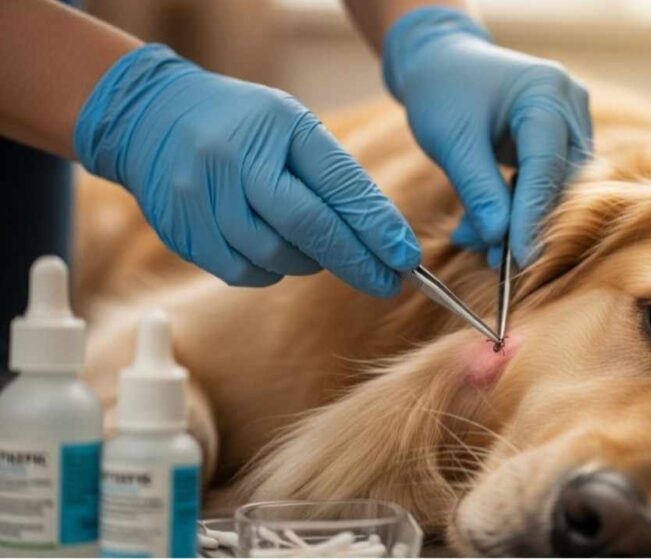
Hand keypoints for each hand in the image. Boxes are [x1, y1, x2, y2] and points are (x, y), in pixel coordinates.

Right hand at [75, 45, 419, 295]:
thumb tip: (383, 238)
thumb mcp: (293, 128)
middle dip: (357, 261)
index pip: (338, 184)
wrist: (150, 117)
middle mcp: (236, 159)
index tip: (406, 258)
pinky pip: (244, 272)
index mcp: (278, 125)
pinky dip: (272, 270)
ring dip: (312, 263)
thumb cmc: (244, 125)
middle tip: (389, 282)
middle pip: (308, 227)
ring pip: (277, 256)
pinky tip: (276, 250)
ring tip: (321, 251)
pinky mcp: (182, 231)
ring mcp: (203, 197)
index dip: (377, 226)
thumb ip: (334, 177)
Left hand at [383, 7, 591, 266]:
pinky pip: (546, 183)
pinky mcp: (559, 141)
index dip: (534, 213)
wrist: (441, 62)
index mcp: (547, 91)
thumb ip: (477, 188)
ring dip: (518, 219)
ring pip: (555, 187)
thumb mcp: (452, 139)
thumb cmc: (443, 90)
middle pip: (559, 179)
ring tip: (474, 240)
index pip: (547, 162)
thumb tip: (499, 239)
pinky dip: (517, 207)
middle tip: (491, 258)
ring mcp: (570, 122)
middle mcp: (569, 104)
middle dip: (524, 222)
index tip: (521, 258)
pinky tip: (485, 227)